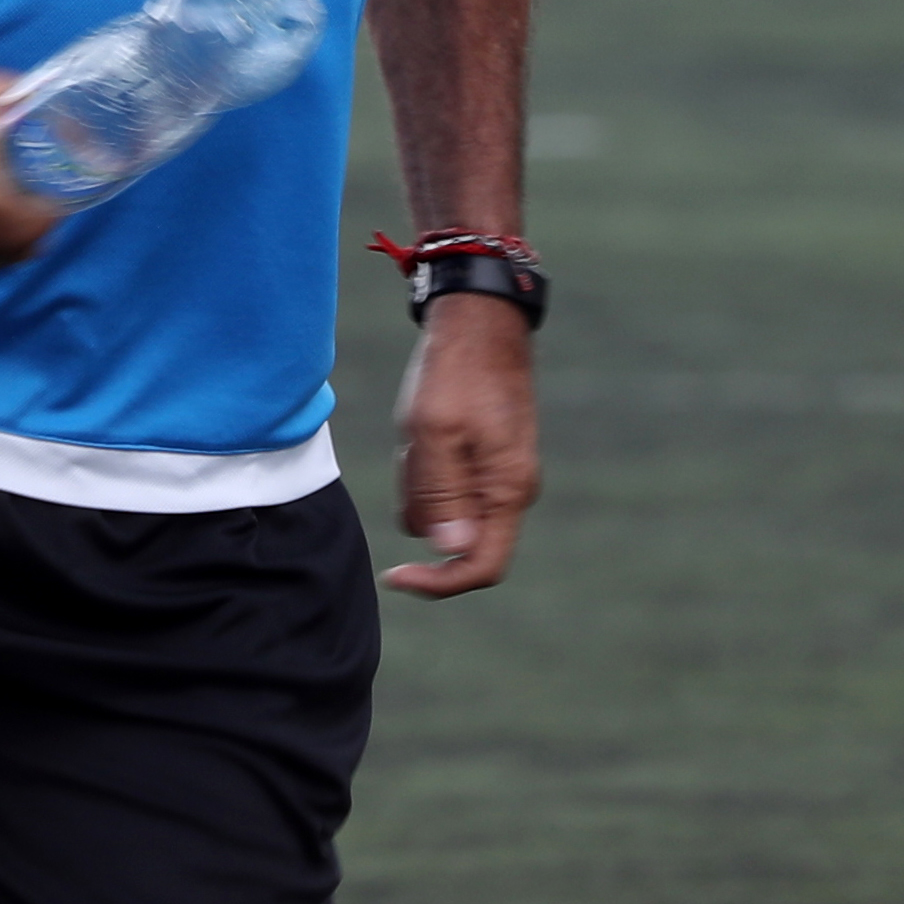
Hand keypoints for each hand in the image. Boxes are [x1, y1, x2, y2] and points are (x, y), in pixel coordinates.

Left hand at [384, 295, 537, 596]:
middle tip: (410, 455)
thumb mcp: (435, 432)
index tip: (392, 574)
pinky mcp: (486, 456)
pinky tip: (422, 428)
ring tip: (417, 433)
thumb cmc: (457, 372)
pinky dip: (426, 465)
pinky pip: (447, 482)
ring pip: (444, 509)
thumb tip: (451, 553)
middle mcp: (510, 489)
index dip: (437, 583)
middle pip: (454, 537)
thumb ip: (442, 494)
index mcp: (508, 490)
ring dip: (419, 482)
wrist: (479, 320)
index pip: (482, 567)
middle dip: (421, 508)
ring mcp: (499, 472)